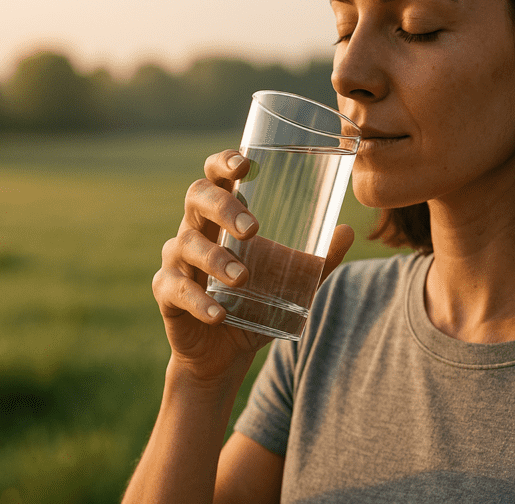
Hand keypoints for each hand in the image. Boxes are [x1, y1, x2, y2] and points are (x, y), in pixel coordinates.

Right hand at [151, 149, 353, 384]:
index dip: (223, 163)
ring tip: (243, 278)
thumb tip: (347, 230)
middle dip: (223, 208)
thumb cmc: (256, 300)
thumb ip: (320, 258)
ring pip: (186, 245)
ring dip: (216, 259)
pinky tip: (219, 315)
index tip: (244, 164)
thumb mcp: (292, 279)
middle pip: (196, 198)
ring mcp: (176, 260)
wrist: (225, 351)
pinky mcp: (166, 293)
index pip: (215, 176)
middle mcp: (195, 229)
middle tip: (253, 229)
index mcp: (221, 216)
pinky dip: (199, 302)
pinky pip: (175, 290)